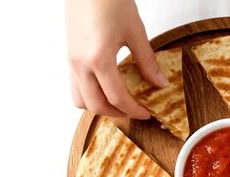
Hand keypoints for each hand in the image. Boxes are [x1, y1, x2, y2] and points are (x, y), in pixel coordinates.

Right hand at [66, 0, 167, 117]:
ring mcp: (71, 62)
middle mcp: (80, 65)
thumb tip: (159, 83)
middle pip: (95, 105)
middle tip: (135, 111)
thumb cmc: (109, 1)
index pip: (116, 98)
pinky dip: (91, 94)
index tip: (146, 112)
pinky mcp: (69, 57)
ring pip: (80, 100)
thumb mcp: (135, 31)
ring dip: (100, 106)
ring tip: (119, 101)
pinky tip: (107, 86)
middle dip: (117, 113)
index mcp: (98, 60)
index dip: (133, 110)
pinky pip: (75, 86)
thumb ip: (147, 61)